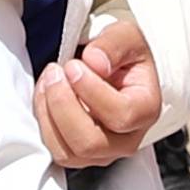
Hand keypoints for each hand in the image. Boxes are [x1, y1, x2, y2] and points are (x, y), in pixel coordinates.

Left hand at [35, 17, 163, 169]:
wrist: (121, 67)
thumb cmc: (127, 55)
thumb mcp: (127, 36)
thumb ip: (113, 45)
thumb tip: (95, 62)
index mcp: (146, 109)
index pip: (120, 115)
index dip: (91, 92)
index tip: (74, 66)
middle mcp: (127, 138)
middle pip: (89, 144)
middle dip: (62, 105)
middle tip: (55, 72)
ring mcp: (103, 151)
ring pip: (67, 152)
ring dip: (48, 113)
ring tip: (50, 79)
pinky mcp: (80, 152)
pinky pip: (55, 148)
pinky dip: (43, 120)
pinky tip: (46, 93)